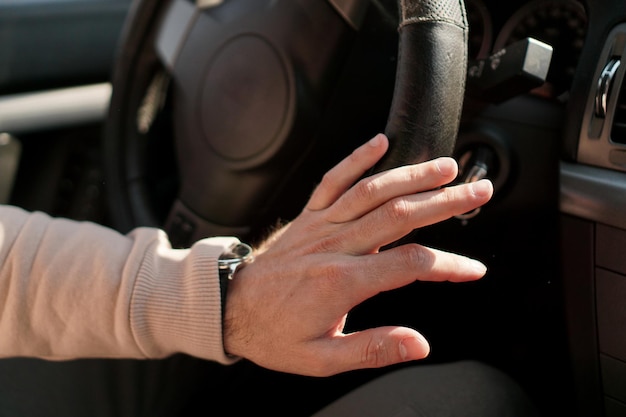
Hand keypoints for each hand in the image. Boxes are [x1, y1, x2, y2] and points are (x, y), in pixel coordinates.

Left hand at [223, 134, 492, 376]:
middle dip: (444, 201)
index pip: (410, 265)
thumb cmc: (274, 335)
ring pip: (372, 191)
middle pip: (399, 215)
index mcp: (343, 282)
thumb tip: (419, 344)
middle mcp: (334, 246)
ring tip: (446, 167)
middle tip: (478, 191)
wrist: (230, 309)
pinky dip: (356, 158)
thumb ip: (372, 349)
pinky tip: (380, 142)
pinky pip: (333, 179)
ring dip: (412, 175)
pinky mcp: (308, 215)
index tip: (473, 269)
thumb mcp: (322, 359)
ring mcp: (320, 225)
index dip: (448, 265)